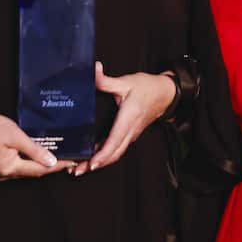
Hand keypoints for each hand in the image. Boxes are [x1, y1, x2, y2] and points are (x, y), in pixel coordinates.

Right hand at [0, 105, 74, 180]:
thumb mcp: (16, 136)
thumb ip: (34, 150)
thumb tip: (52, 162)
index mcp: (9, 168)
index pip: (40, 170)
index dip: (58, 166)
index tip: (74, 161)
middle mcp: (5, 174)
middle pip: (35, 172)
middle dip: (53, 166)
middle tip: (72, 158)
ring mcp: (2, 172)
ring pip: (29, 170)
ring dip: (44, 164)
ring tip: (63, 156)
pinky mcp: (1, 165)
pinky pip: (22, 165)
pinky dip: (34, 161)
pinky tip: (44, 154)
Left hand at [79, 61, 176, 175]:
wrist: (165, 93)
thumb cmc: (147, 87)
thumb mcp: (126, 82)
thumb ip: (106, 80)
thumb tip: (93, 70)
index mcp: (129, 118)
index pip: (115, 141)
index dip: (103, 154)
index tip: (91, 164)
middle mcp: (131, 130)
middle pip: (114, 153)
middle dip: (96, 164)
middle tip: (76, 170)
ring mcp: (132, 134)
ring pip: (116, 153)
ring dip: (100, 162)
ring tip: (81, 168)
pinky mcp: (131, 134)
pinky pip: (118, 148)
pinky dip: (106, 155)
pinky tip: (93, 156)